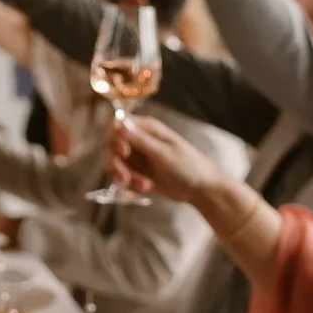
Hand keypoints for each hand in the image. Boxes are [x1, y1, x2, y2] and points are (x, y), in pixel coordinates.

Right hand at [108, 114, 222, 203]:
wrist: (201, 188)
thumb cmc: (189, 166)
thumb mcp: (164, 154)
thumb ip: (141, 140)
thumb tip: (119, 124)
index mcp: (147, 128)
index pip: (117, 124)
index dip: (114, 137)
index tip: (122, 152)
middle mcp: (138, 139)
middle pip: (111, 146)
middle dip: (116, 164)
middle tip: (124, 179)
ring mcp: (137, 156)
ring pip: (115, 163)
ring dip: (124, 176)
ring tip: (143, 186)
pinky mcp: (137, 171)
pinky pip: (122, 175)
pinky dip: (130, 184)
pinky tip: (146, 188)